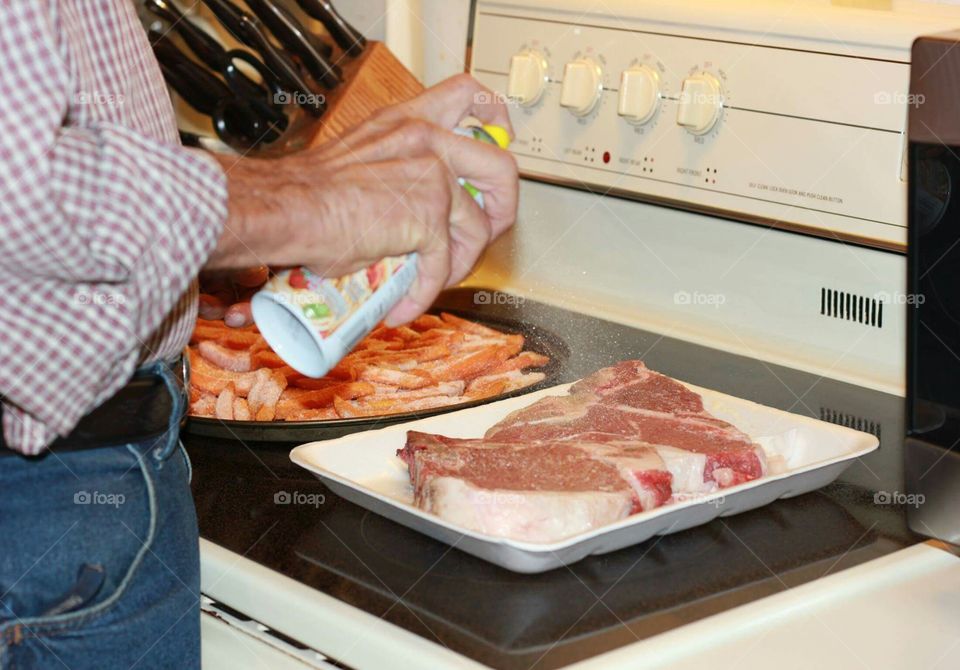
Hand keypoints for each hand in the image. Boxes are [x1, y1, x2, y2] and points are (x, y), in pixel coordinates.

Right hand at [205, 74, 517, 325]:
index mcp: (409, 122)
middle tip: (483, 236)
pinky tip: (403, 304)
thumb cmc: (307, 193)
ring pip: (478, 230)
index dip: (494, 121)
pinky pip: (443, 265)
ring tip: (429, 282)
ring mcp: (433, 177)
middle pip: (501, 168)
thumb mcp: (363, 162)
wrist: (285, 208)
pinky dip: (425, 292)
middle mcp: (428, 140)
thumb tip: (417, 214)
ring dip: (458, 265)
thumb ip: (400, 172)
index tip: (495, 147)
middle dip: (503, 210)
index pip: (467, 97)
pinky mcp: (429, 217)